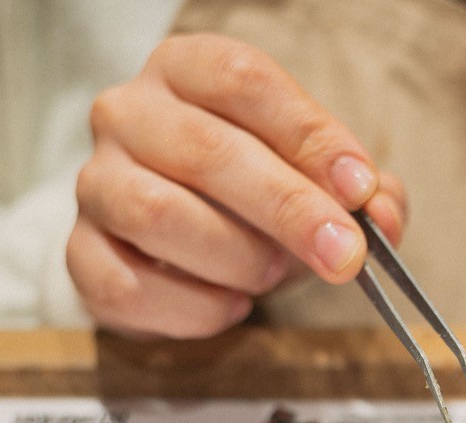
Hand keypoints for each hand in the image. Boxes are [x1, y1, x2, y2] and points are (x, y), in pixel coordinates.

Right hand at [66, 34, 406, 338]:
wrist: (177, 250)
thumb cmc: (251, 199)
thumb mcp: (314, 181)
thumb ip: (361, 193)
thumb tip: (385, 213)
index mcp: (188, 72)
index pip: (244, 82)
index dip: (309, 135)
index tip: (359, 187)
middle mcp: (129, 114)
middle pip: (206, 151)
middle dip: (288, 209)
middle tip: (343, 254)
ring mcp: (96, 183)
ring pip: (157, 214)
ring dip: (235, 256)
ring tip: (270, 273)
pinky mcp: (80, 252)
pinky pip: (128, 285)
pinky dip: (193, 307)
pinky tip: (230, 305)